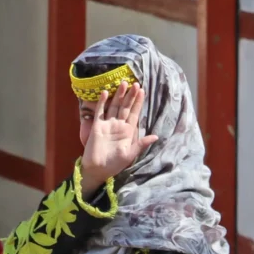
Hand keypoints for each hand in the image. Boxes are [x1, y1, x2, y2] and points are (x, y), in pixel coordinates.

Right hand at [79, 80, 156, 194]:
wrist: (98, 169)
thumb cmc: (114, 164)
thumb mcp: (130, 154)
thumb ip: (141, 144)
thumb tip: (156, 136)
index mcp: (128, 131)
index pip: (134, 113)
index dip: (138, 102)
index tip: (142, 91)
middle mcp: (118, 125)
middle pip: (125, 107)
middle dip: (130, 96)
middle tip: (135, 83)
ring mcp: (107, 124)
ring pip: (114, 106)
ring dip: (118, 95)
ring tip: (123, 83)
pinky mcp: (97, 126)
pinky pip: (100, 112)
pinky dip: (102, 102)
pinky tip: (105, 93)